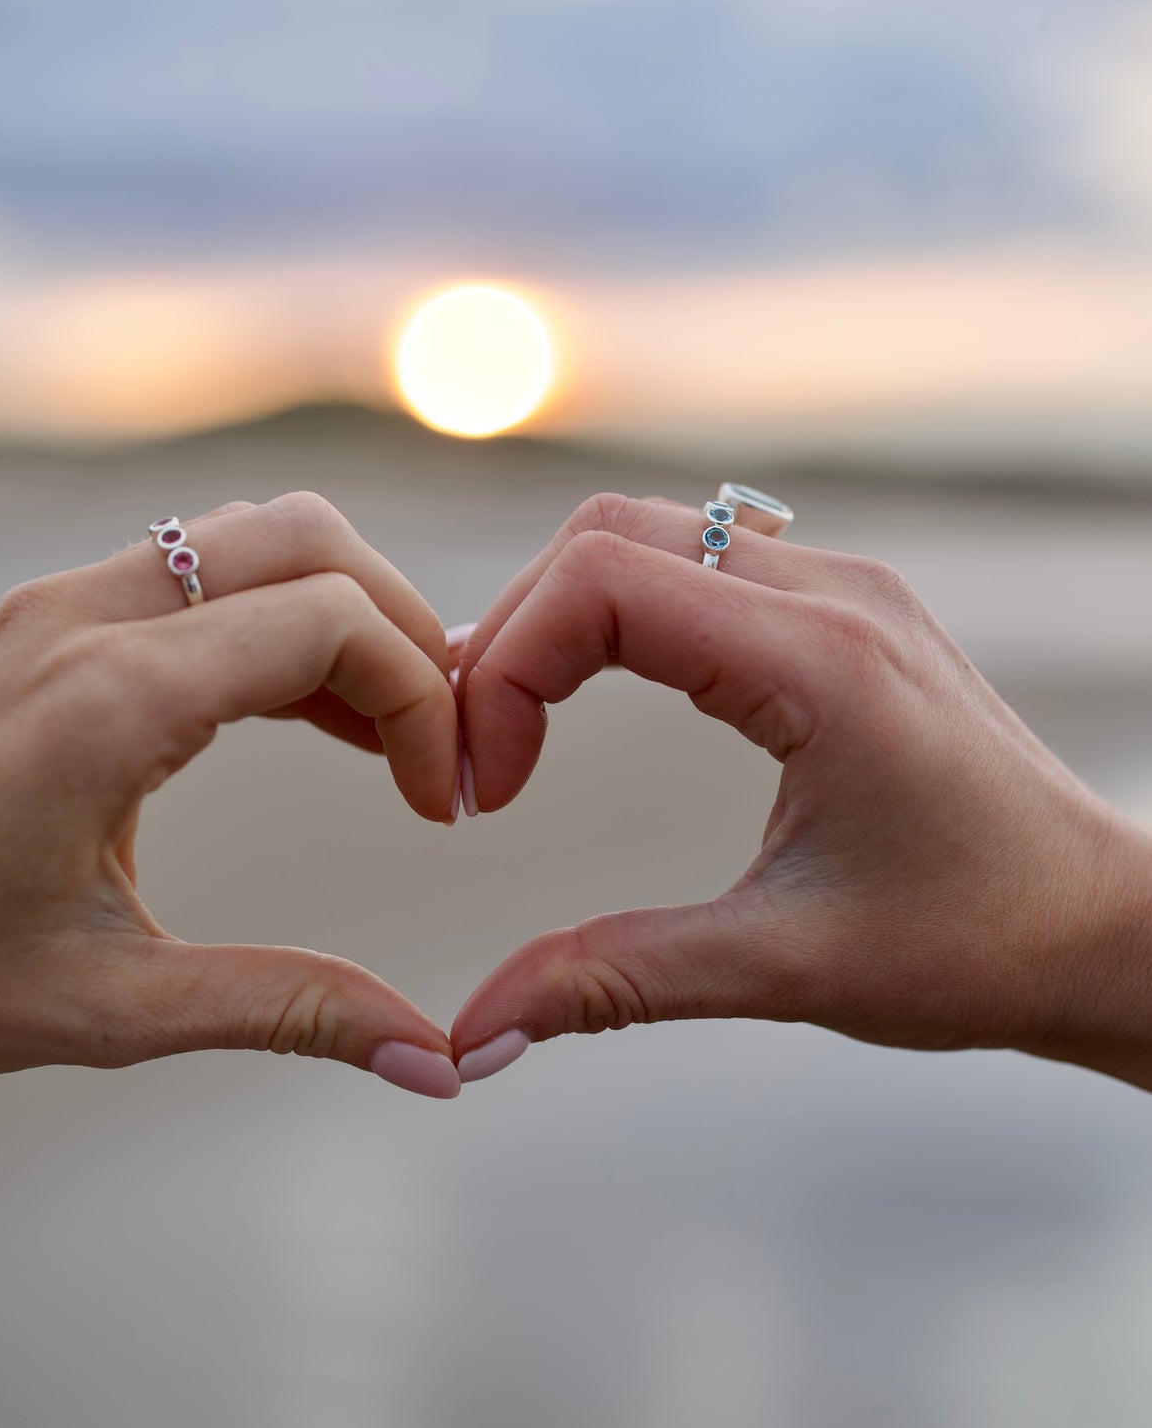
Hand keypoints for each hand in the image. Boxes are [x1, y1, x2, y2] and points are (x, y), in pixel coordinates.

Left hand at [0, 493, 461, 1096]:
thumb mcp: (107, 1008)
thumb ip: (283, 1010)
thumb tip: (429, 1058)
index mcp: (111, 698)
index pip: (330, 620)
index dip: (422, 698)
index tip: (436, 800)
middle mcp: (90, 616)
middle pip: (310, 540)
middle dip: (404, 628)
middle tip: (434, 744)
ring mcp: (61, 602)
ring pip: (255, 537)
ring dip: (339, 614)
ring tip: (378, 734)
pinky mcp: (45, 618)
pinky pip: (198, 572)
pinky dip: (274, 620)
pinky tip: (297, 714)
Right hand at [451, 493, 1151, 1089]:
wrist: (1106, 929)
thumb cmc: (979, 945)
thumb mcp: (785, 967)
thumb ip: (615, 981)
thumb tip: (478, 1033)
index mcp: (820, 660)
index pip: (603, 581)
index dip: (507, 670)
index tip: (486, 788)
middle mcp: (830, 593)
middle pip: (604, 538)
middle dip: (513, 637)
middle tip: (478, 757)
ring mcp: (839, 588)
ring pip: (643, 534)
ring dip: (558, 618)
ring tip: (515, 727)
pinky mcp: (838, 610)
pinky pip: (692, 560)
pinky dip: (613, 612)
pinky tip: (591, 691)